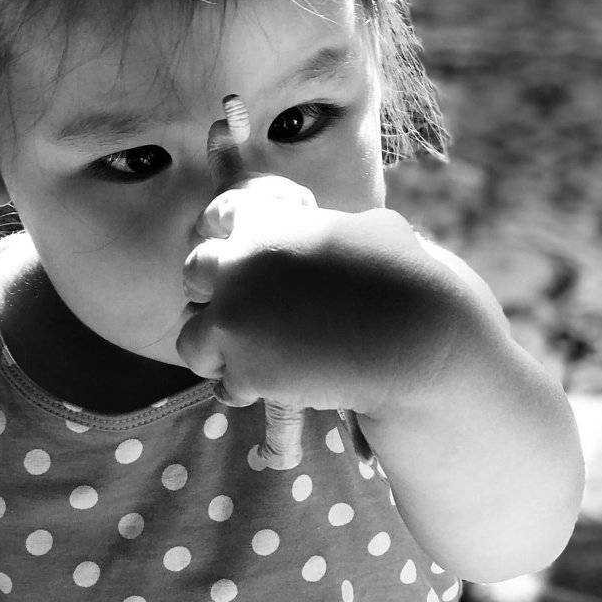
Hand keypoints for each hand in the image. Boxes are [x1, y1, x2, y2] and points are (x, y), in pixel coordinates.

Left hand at [177, 136, 450, 416]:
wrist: (410, 336)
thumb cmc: (404, 277)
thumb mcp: (373, 228)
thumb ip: (337, 228)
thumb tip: (343, 234)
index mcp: (266, 221)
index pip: (219, 214)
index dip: (226, 233)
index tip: (240, 254)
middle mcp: (238, 264)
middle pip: (193, 272)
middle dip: (213, 291)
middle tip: (240, 309)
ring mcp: (234, 318)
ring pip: (191, 338)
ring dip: (215, 348)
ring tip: (245, 357)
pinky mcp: (243, 368)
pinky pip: (223, 384)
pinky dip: (243, 387)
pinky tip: (270, 386)